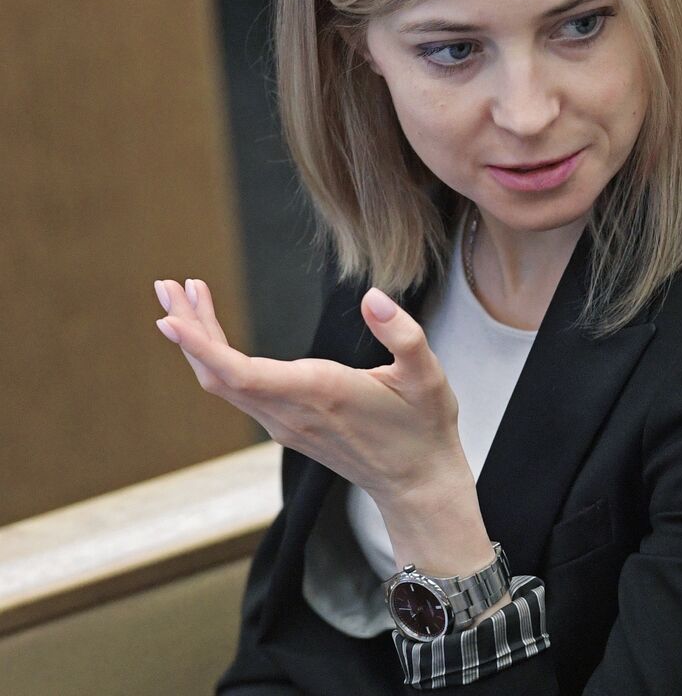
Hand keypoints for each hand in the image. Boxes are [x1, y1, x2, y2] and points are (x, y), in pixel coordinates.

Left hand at [152, 278, 467, 509]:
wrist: (416, 482)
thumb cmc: (423, 426)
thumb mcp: (427, 375)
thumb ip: (404, 334)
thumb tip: (373, 296)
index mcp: (319, 393)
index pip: (240, 372)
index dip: (200, 345)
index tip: (170, 319)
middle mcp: (291, 411)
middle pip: (217, 373)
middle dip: (187, 328)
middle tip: (167, 286)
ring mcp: (284, 423)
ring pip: (222, 383)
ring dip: (197, 342)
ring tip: (184, 299)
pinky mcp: (286, 426)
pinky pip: (236, 391)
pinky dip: (215, 359)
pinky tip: (214, 336)